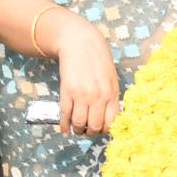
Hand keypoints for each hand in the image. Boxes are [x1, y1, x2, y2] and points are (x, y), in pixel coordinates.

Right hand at [53, 15, 122, 136]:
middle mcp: (98, 97)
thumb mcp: (111, 78)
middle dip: (90, 133)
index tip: (100, 129)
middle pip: (94, 126)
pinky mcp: (67, 92)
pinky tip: (65, 130)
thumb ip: (111, 96)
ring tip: (77, 129)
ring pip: (79, 123)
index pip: (111, 122)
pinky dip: (65, 125)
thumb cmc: (98, 59)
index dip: (105, 130)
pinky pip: (65, 115)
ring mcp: (82, 95)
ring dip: (78, 130)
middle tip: (87, 131)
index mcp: (112, 94)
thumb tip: (110, 116)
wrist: (80, 43)